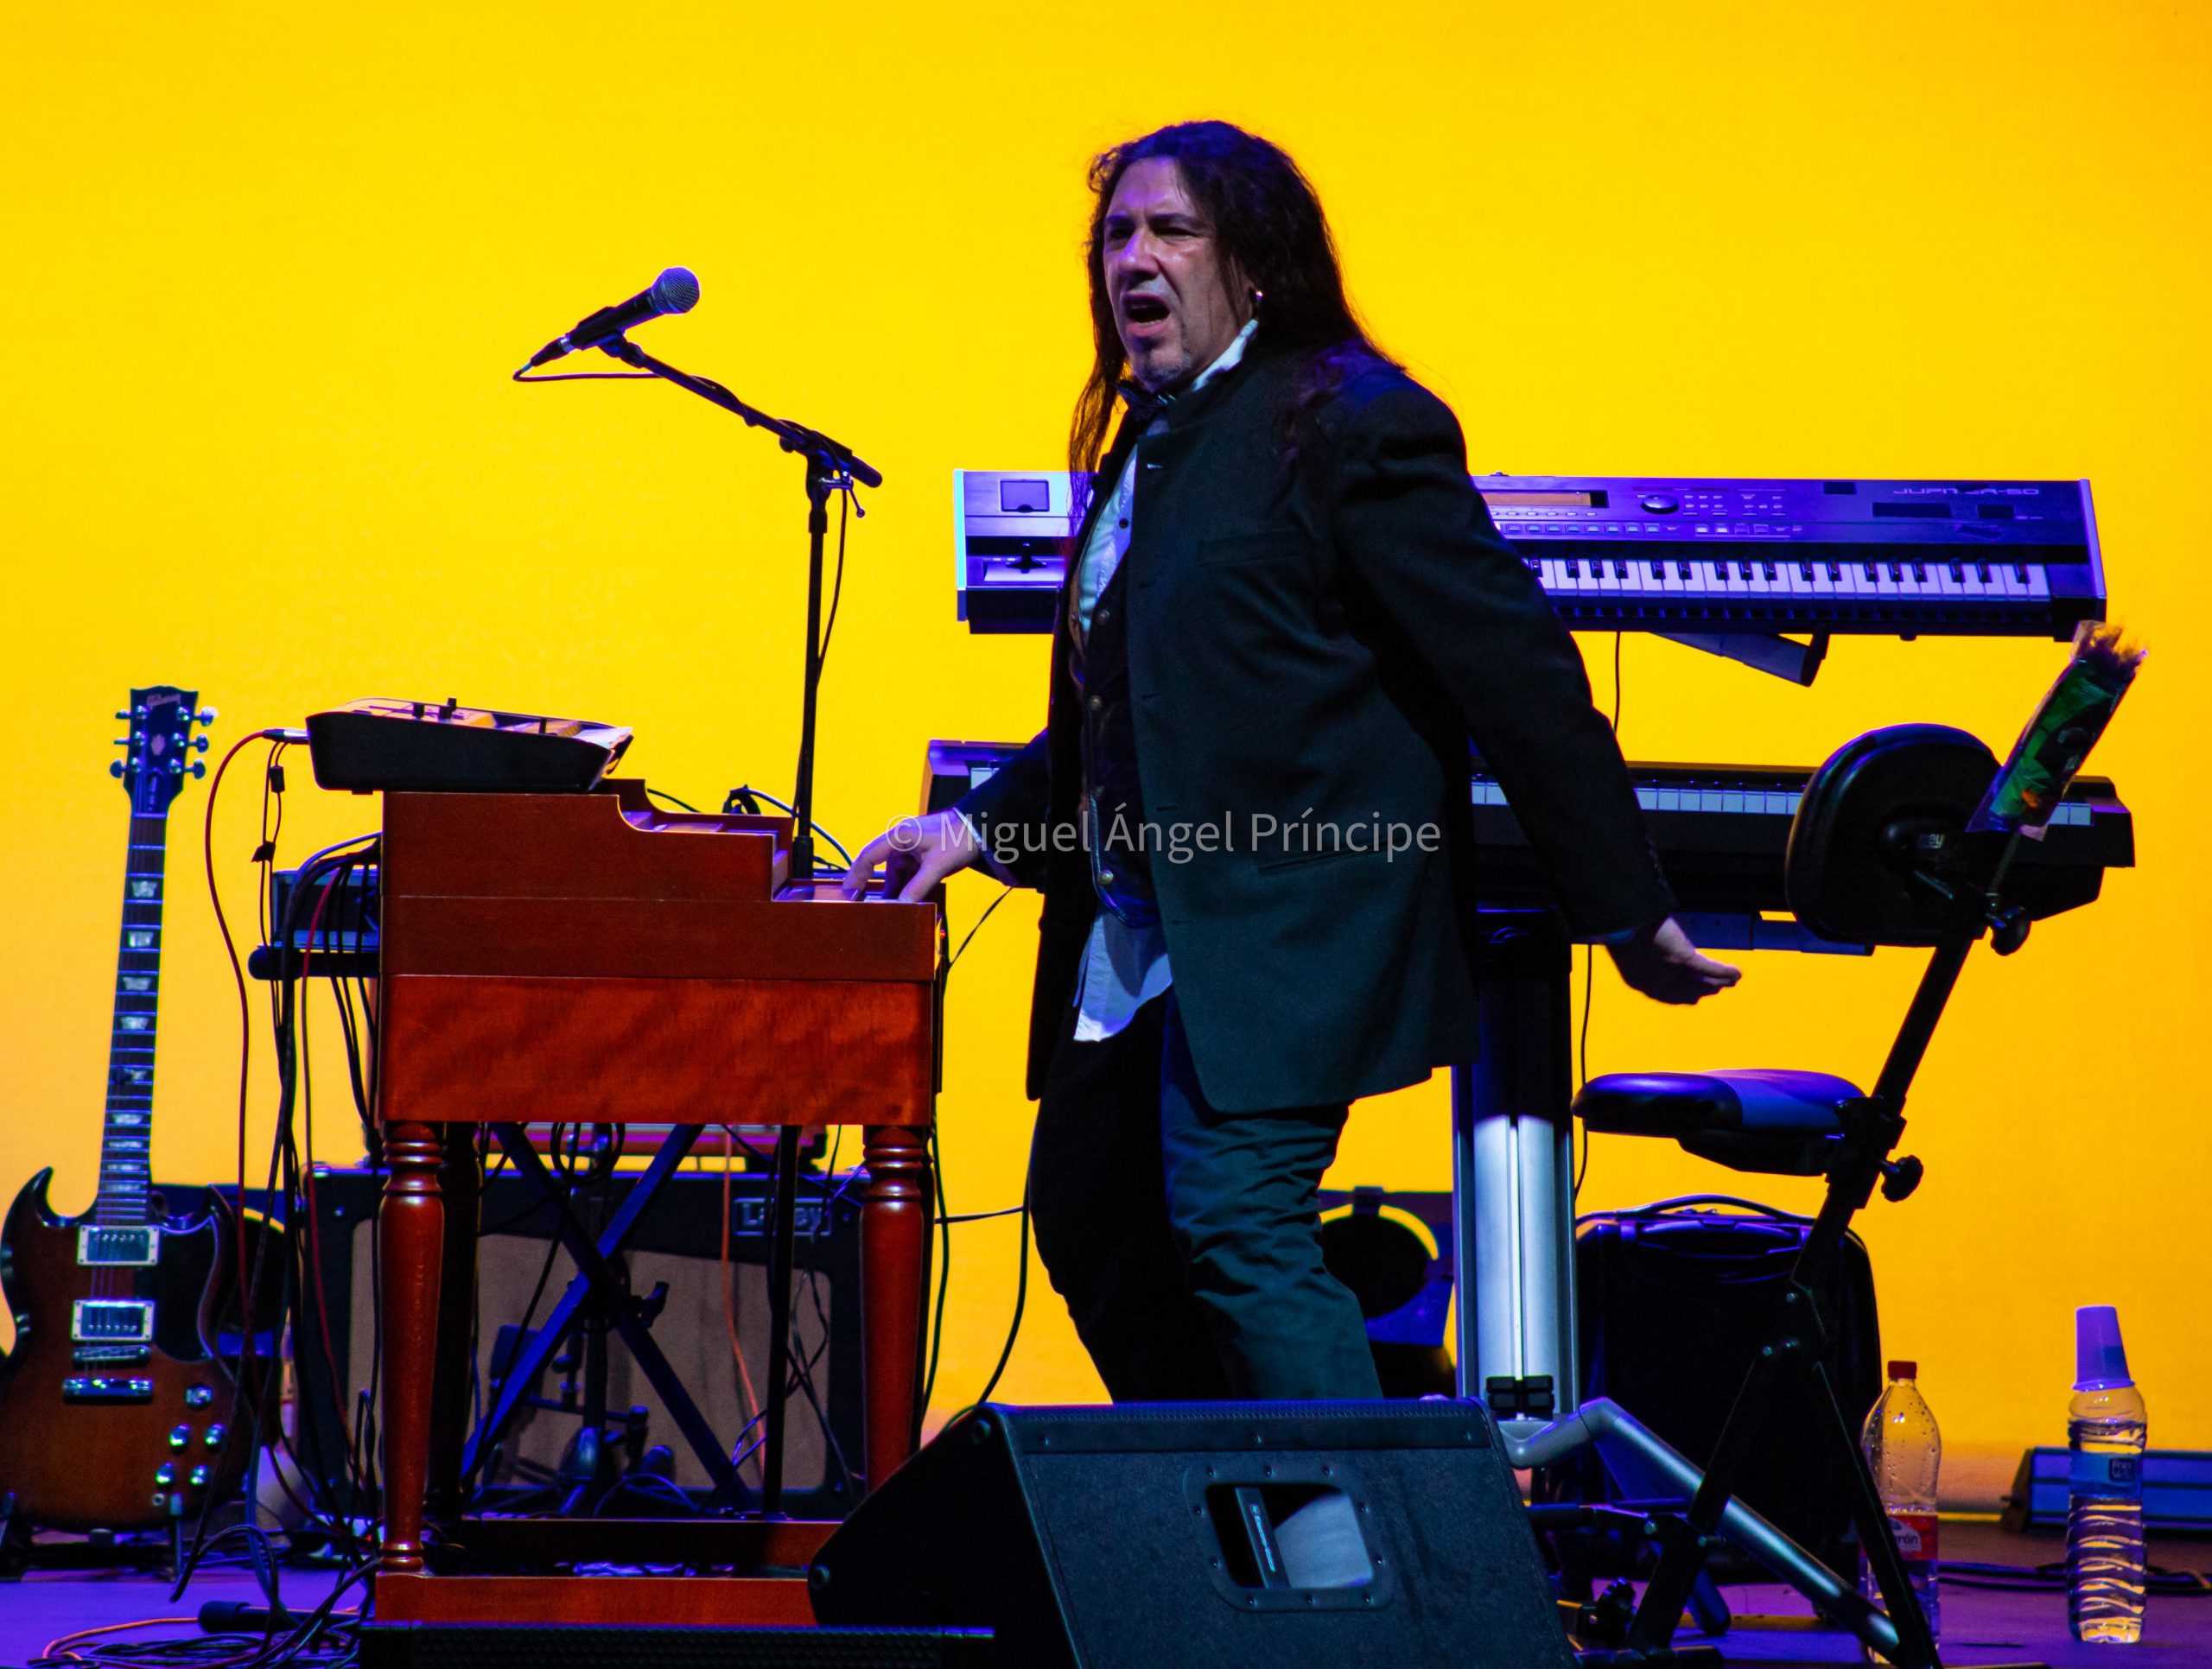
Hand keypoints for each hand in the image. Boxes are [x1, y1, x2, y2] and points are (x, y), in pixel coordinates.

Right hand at [839, 809, 985, 902]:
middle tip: (859, 904)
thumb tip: (901, 907)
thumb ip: (918, 887)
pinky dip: (903, 885)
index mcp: (899, 836)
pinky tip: (902, 900)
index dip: (855, 876)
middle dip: (868, 884)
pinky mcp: (920, 853)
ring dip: (890, 888)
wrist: (981, 828)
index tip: (849, 894)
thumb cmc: (958, 840)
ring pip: (893, 871)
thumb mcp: (937, 866)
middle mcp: (900, 839)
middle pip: (877, 863)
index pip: (868, 856)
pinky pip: (906, 871)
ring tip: (884, 909)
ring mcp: (910, 846)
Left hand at [1607, 916, 1741, 1004]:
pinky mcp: (1684, 959)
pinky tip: (1737, 973)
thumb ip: (1639, 952)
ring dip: (1719, 982)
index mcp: (1637, 981)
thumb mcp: (1627, 945)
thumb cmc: (1620, 926)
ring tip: (1732, 981)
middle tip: (1715, 990)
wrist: (1620, 919)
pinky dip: (1725, 972)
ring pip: (1701, 983)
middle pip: (1685, 992)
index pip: (1664, 995)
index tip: (1694, 999)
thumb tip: (1645, 946)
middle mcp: (1655, 983)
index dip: (1681, 997)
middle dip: (1701, 991)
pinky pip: (1710, 969)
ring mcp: (1671, 972)